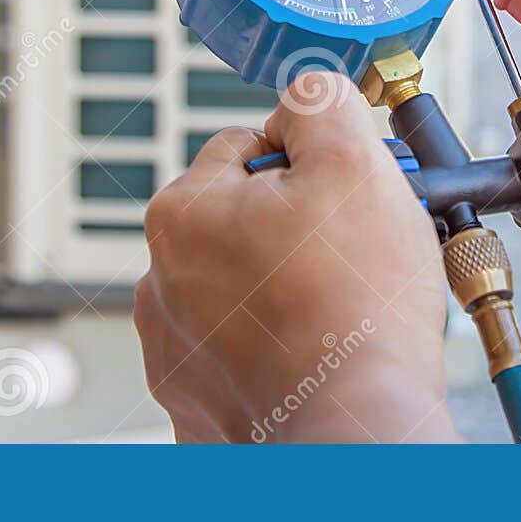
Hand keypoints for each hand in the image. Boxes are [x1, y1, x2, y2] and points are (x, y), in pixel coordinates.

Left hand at [134, 72, 457, 442]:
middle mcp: (160, 284)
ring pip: (245, 288)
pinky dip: (283, 350)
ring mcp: (177, 353)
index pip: (247, 147)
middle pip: (245, 220)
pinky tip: (325, 353)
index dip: (311, 159)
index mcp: (181, 214)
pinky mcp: (202, 406)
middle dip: (301, 226)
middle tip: (360, 246)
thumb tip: (307, 93)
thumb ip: (320, 100)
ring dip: (290, 287)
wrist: (356, 427)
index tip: (350, 189)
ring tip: (348, 305)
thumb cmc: (354, 304)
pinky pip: (247, 354)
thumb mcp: (352, 158)